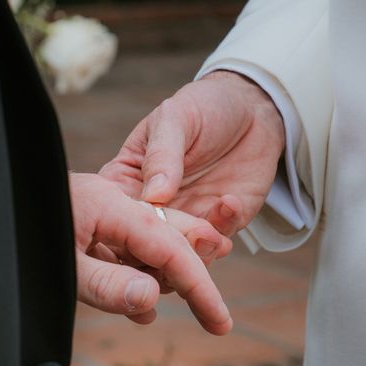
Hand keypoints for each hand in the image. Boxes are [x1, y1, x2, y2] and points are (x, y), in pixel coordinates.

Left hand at [70, 173, 232, 334]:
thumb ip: (103, 282)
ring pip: (152, 243)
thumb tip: (152, 299)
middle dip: (195, 277)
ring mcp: (100, 209)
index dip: (198, 286)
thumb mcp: (58, 262)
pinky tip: (145, 303)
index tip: (221, 323)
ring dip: (170, 274)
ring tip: (191, 301)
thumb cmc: (12, 233)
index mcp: (109, 204)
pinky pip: (125, 248)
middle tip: (217, 318)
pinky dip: (142, 273)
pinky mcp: (87, 221)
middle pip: (170, 240)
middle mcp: (112, 201)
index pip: (169, 247)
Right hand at [100, 71, 284, 235]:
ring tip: (212, 226)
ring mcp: (186, 219)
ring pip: (180, 258)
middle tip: (186, 233)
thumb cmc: (202, 107)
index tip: (143, 228)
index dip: (125, 228)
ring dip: (197, 248)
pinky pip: (217, 242)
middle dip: (165, 250)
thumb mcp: (175, 119)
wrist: (251, 110)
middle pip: (145, 247)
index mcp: (127, 181)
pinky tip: (230, 202)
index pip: (115, 215)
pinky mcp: (218, 224)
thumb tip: (154, 194)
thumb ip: (162, 154)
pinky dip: (223, 228)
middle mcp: (152, 208)